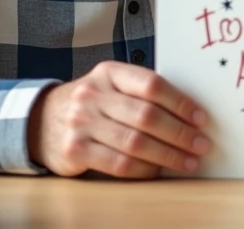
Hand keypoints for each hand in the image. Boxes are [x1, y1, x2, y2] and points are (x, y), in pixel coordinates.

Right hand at [27, 61, 210, 178]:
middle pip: (146, 116)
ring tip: (187, 162)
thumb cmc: (92, 103)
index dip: (180, 102)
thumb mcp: (111, 85)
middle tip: (200, 144)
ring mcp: (81, 123)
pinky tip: (159, 171)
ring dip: (167, 155)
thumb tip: (190, 112)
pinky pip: (118, 164)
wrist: (42, 120)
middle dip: (179, 133)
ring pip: (134, 143)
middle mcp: (93, 94)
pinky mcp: (75, 150)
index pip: (151, 84)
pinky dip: (144, 170)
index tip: (201, 118)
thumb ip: (141, 92)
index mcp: (109, 72)